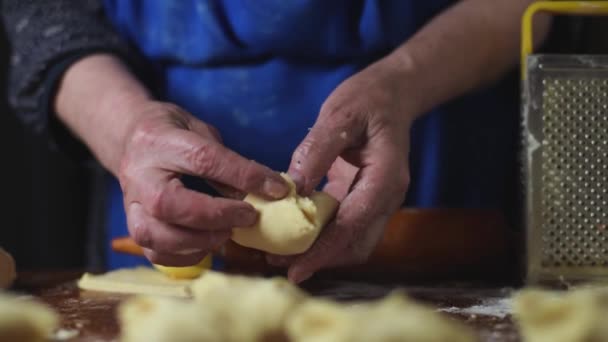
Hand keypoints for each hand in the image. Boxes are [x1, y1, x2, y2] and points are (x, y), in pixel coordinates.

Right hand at [118, 101, 288, 265]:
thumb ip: (228, 161)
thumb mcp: (202, 132)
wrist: (130, 139)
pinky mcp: (133, 227)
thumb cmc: (174, 134)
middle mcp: (139, 176)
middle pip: (169, 204)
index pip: (204, 160)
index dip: (243, 175)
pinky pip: (155, 253)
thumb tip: (266, 191)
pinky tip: (208, 245)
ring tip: (227, 233)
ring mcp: (130, 204)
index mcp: (160, 143)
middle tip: (248, 217)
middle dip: (215, 216)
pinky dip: (185, 256)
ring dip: (199, 241)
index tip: (275, 188)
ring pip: (155, 234)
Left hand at [282, 59, 414, 281]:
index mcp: (385, 178)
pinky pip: (346, 227)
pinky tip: (295, 233)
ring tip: (282, 254)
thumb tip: (293, 188)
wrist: (391, 95)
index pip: (354, 224)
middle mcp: (387, 197)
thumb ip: (317, 150)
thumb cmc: (368, 100)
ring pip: (353, 241)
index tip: (297, 268)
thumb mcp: (340, 115)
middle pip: (357, 244)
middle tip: (281, 263)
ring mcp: (378, 200)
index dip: (325, 250)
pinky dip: (322, 236)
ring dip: (322, 252)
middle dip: (321, 259)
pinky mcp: (364, 198)